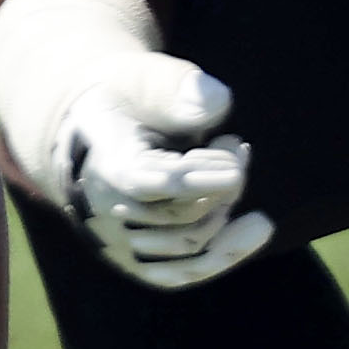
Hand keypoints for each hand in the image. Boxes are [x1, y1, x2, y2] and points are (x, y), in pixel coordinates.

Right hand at [43, 50, 272, 290]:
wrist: (91, 133)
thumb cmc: (122, 99)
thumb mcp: (138, 78)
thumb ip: (174, 86)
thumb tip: (218, 102)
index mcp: (101, 163)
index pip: (149, 184)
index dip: (199, 179)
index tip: (238, 158)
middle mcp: (103, 213)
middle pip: (179, 215)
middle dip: (223, 181)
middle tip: (235, 143)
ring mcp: (120, 242)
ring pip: (190, 243)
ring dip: (225, 205)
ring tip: (233, 170)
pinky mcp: (138, 261)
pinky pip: (186, 271)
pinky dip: (227, 251)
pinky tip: (258, 225)